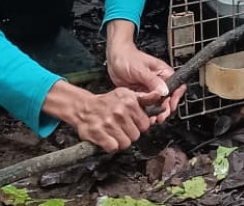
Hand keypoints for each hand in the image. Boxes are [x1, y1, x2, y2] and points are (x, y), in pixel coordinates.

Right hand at [42, 81, 161, 152]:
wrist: (84, 107)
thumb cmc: (107, 102)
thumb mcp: (127, 94)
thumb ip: (145, 98)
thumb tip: (160, 95)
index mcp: (129, 102)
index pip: (145, 124)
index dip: (139, 126)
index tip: (133, 124)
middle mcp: (120, 112)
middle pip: (136, 136)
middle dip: (130, 134)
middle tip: (122, 128)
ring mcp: (108, 123)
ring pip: (126, 143)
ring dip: (120, 141)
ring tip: (114, 133)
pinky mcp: (98, 134)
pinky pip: (113, 148)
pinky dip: (110, 146)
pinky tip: (108, 138)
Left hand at [106, 21, 185, 123]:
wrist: (114, 58)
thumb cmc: (128, 58)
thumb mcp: (141, 69)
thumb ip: (152, 80)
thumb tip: (164, 91)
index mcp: (163, 73)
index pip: (177, 86)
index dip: (176, 97)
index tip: (171, 106)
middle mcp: (158, 82)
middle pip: (168, 99)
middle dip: (165, 109)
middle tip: (160, 117)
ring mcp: (149, 89)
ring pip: (157, 104)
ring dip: (156, 113)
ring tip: (152, 119)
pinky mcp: (141, 94)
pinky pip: (146, 105)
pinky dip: (145, 112)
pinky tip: (143, 116)